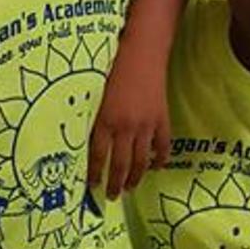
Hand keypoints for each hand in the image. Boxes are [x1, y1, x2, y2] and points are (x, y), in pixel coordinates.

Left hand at [88, 46, 170, 197]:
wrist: (142, 52)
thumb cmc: (112, 68)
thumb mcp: (95, 93)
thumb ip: (92, 117)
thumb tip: (86, 140)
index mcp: (105, 121)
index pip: (98, 156)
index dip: (95, 174)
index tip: (92, 186)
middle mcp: (125, 127)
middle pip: (121, 164)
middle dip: (115, 183)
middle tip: (112, 196)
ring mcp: (146, 124)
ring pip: (142, 160)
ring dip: (136, 177)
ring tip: (130, 188)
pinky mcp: (162, 118)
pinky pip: (163, 145)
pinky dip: (161, 159)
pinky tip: (156, 167)